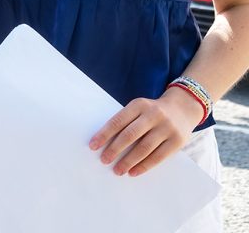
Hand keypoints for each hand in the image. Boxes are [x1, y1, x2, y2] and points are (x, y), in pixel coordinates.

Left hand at [88, 87, 203, 176]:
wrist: (183, 108)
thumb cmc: (152, 112)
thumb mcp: (139, 109)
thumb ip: (126, 121)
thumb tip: (105, 142)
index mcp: (139, 105)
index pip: (118, 120)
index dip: (104, 134)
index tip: (93, 146)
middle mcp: (153, 114)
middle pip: (130, 134)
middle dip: (115, 149)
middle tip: (104, 160)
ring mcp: (167, 128)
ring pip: (144, 148)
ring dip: (128, 161)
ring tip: (118, 170)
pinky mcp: (177, 141)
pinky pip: (158, 156)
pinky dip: (144, 166)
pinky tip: (133, 172)